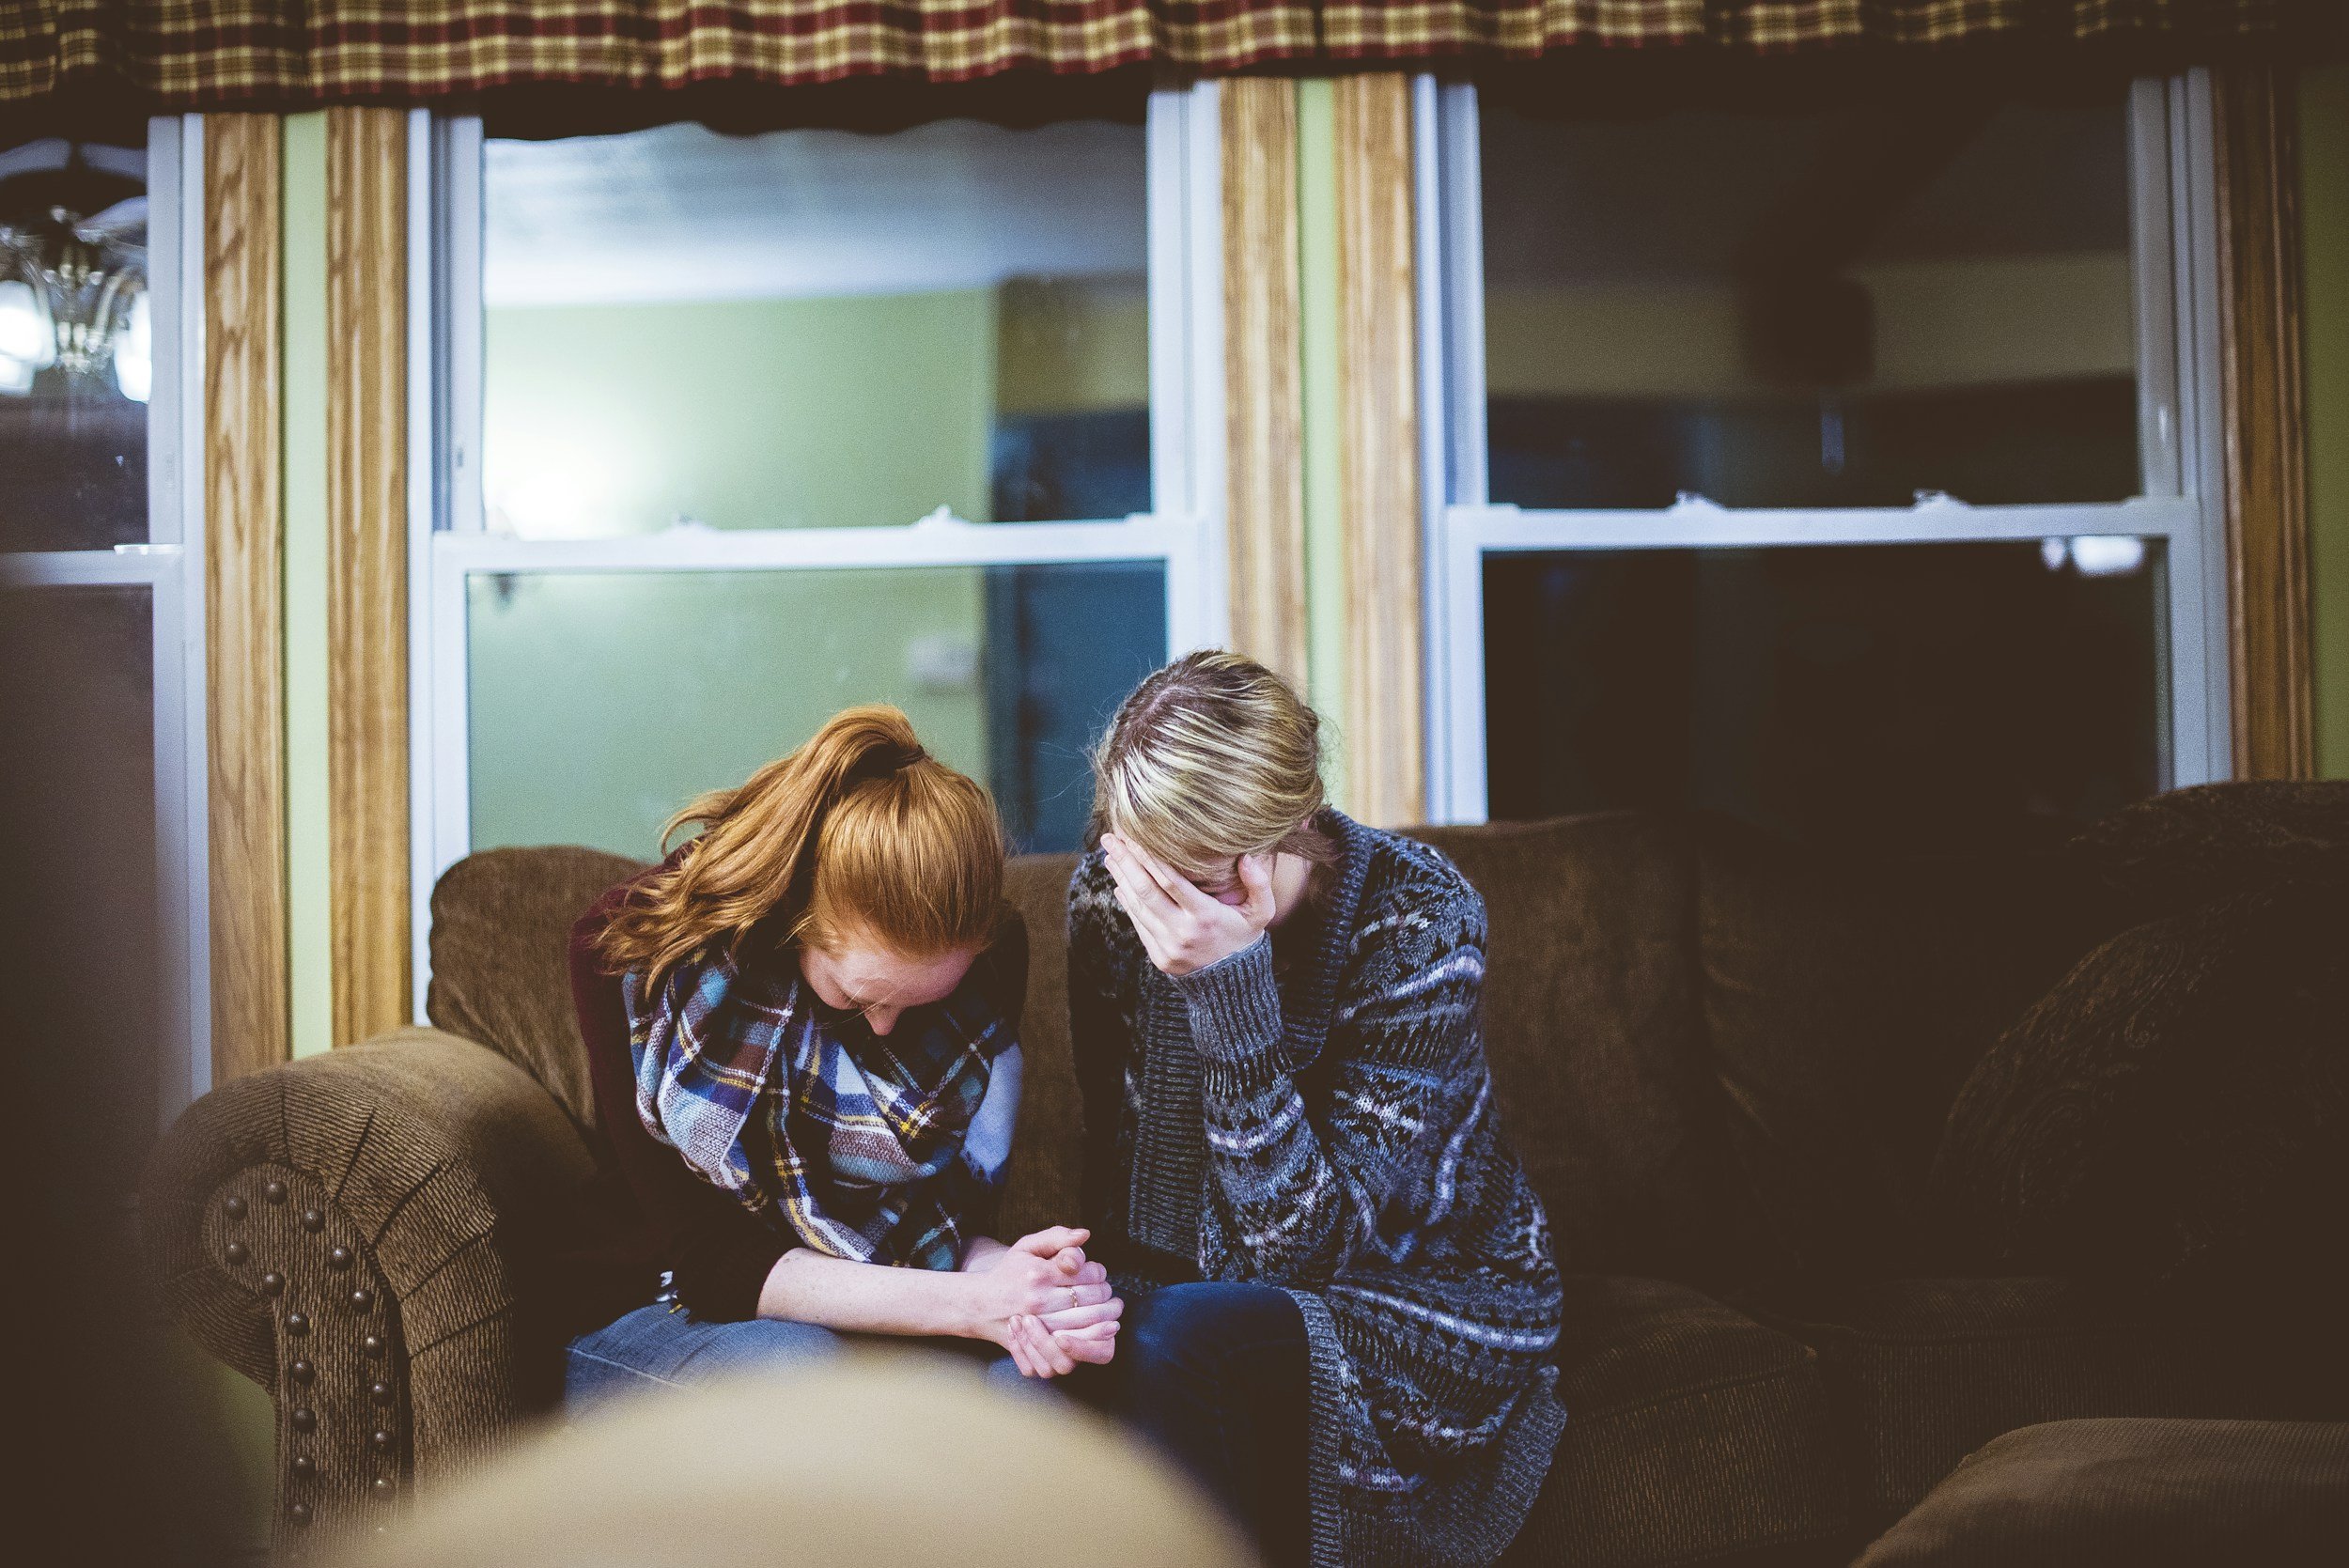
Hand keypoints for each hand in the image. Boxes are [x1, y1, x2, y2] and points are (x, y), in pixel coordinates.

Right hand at [966, 1233, 1122, 1376]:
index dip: (1099, 1273)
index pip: (1087, 1273)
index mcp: (1040, 1274)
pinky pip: (1070, 1347)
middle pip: (1090, 1299)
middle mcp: (1038, 1300)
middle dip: (1106, 1295)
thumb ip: (1057, 1236)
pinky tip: (1097, 1331)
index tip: (1098, 1273)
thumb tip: (1085, 1234)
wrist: (980, 1304)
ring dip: (1104, 1317)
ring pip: (1085, 1323)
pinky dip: (1089, 1339)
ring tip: (1111, 1311)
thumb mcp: (1028, 1246)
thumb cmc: (1009, 1272)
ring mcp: (1037, 1325)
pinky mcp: (1036, 1343)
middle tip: (1109, 1294)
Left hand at [1101, 834, 1274, 977]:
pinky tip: (1120, 883)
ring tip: (1111, 856)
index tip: (1134, 836)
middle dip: (1126, 862)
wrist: (1232, 984)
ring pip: (1138, 906)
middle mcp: (1183, 932)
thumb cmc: (1245, 938)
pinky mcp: (1158, 957)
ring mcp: (1168, 946)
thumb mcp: (1261, 913)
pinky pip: (1139, 924)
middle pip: (1146, 890)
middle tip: (1111, 839)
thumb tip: (1246, 857)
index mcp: (1206, 917)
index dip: (1149, 857)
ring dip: (1121, 879)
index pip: (1171, 881)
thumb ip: (1259, 884)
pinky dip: (1127, 902)